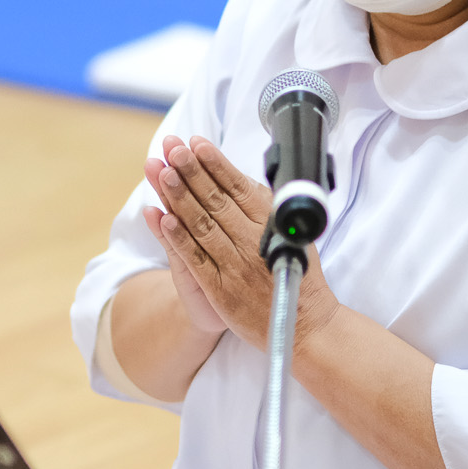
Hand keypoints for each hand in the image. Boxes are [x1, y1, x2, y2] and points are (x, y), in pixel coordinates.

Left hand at [142, 135, 342, 353]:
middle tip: (173, 148)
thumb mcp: (292, 234)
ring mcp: (235, 266)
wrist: (305, 325)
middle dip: (191, 171)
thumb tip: (243, 181)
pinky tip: (163, 217)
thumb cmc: (297, 276)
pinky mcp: (221, 290)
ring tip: (162, 172)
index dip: (215, 163)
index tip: (197, 143)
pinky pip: (196, 258)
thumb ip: (268, 208)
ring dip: (179, 197)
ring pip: (202, 224)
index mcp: (271, 224)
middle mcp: (252, 241)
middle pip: (216, 200)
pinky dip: (178, 237)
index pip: (238, 187)